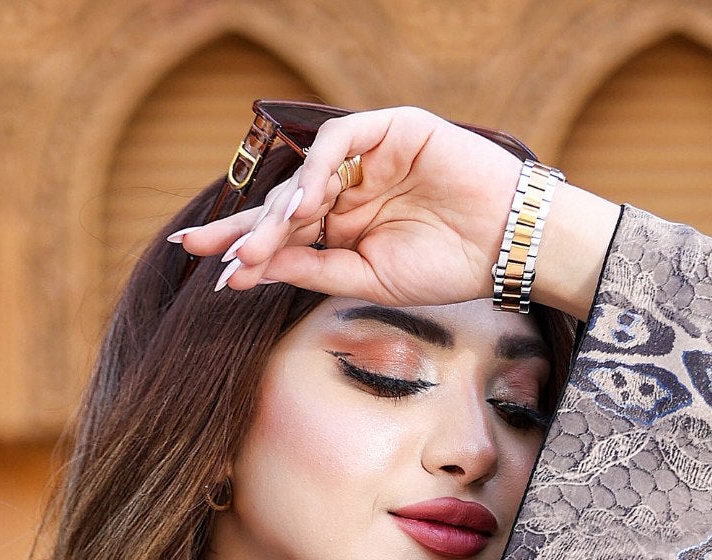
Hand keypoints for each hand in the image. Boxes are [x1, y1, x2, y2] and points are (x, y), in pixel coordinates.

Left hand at [169, 108, 616, 321]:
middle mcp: (350, 189)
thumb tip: (250, 270)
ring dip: (277, 211)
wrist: (508, 246)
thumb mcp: (367, 280)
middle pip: (283, 202)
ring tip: (254, 248)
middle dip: (244, 229)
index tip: (206, 269)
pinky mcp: (392, 127)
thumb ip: (312, 269)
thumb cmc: (447, 267)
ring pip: (306, 174)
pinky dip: (317, 169)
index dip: (244, 247)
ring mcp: (370, 156)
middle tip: (203, 251)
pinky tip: (304, 205)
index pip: (283, 234)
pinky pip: (340, 139)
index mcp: (344, 228)